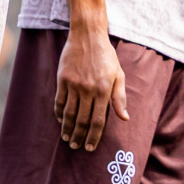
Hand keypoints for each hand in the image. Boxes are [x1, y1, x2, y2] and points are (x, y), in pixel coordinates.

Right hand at [54, 26, 128, 150]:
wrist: (88, 36)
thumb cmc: (106, 56)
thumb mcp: (118, 74)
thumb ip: (120, 97)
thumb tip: (124, 118)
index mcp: (104, 90)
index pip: (98, 120)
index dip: (94, 136)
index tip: (90, 147)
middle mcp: (88, 89)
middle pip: (82, 120)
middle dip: (79, 136)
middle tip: (76, 147)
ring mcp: (74, 85)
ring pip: (69, 114)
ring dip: (67, 129)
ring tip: (66, 138)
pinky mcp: (63, 79)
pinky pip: (59, 101)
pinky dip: (59, 113)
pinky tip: (60, 121)